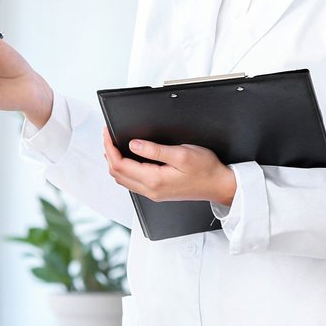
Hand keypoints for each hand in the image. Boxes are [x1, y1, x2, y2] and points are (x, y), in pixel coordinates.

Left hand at [103, 129, 236, 206]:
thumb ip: (155, 150)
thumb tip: (134, 145)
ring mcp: (153, 193)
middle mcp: (150, 190)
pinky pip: (132, 182)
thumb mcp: (182, 154)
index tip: (107, 133)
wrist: (218, 185)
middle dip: (108, 153)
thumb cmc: (206, 170)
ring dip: (115, 162)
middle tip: (107, 136)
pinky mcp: (157, 192)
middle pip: (117, 173)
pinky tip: (127, 158)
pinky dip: (124, 169)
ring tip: (114, 144)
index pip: (120, 164)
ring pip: (123, 179)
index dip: (110, 147)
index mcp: (154, 180)